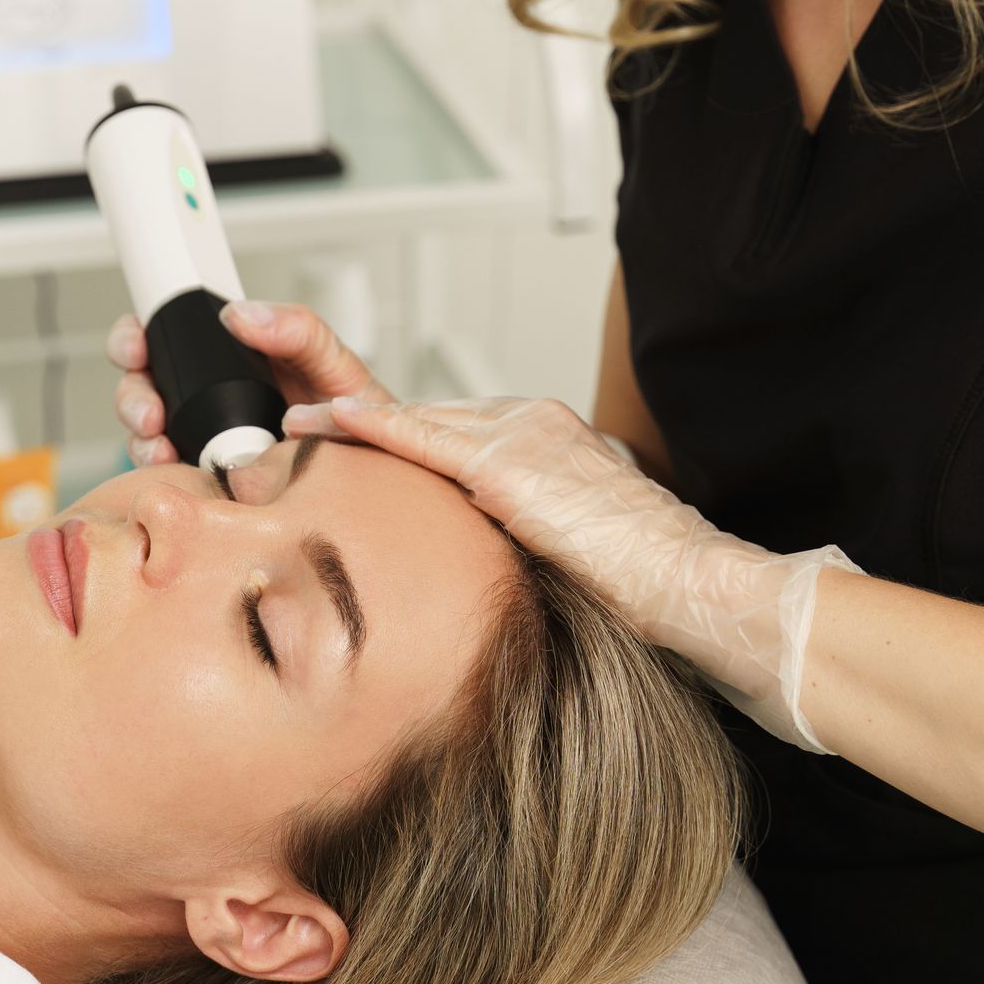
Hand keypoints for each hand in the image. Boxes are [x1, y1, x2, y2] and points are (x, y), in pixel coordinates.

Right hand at [106, 300, 393, 466]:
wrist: (378, 477)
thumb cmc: (357, 415)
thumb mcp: (334, 363)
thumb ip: (298, 330)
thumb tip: (239, 313)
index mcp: (232, 355)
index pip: (167, 335)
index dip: (136, 337)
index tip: (136, 348)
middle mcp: (209, 393)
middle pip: (143, 384)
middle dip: (132, 395)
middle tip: (149, 414)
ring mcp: (205, 435)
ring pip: (147, 431)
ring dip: (141, 438)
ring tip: (162, 450)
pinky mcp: (210, 473)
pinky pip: (170, 471)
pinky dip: (161, 470)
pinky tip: (176, 471)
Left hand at [281, 393, 861, 753]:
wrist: (698, 589)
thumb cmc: (650, 589)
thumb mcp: (572, 559)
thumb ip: (524, 548)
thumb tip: (483, 582)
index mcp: (548, 444)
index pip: (451, 429)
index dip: (391, 432)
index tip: (342, 431)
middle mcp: (532, 424)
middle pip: (424, 412)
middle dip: (353, 405)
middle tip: (290, 393)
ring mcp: (522, 436)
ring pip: (412, 418)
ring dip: (341, 409)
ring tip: (286, 404)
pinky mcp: (509, 465)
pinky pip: (420, 438)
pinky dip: (365, 428)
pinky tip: (318, 423)